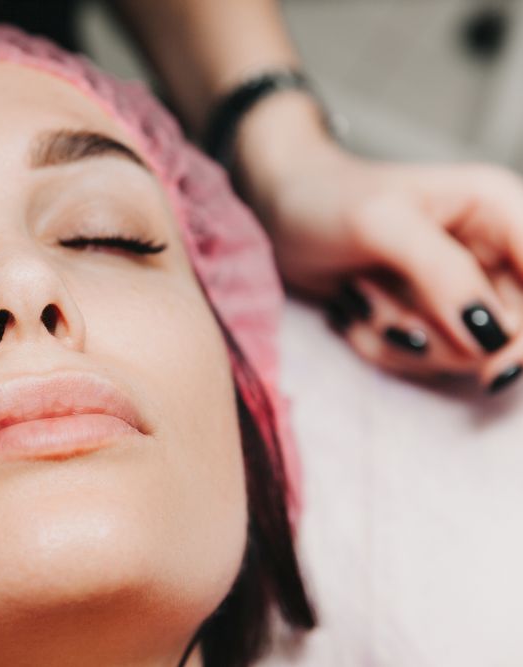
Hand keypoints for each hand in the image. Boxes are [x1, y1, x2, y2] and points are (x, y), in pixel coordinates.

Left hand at [236, 94, 522, 391]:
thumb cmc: (326, 199)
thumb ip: (441, 272)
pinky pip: (423, 359)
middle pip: (510, 333)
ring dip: (400, 337)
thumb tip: (492, 332)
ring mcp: (461, 290)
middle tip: (380, 304)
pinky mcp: (428, 318)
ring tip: (358, 292)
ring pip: (464, 353)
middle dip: (440, 335)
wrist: (279, 213)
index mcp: (502, 209)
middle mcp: (493, 252)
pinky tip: (352, 308)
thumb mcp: (381, 225)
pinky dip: (381, 345)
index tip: (493, 367)